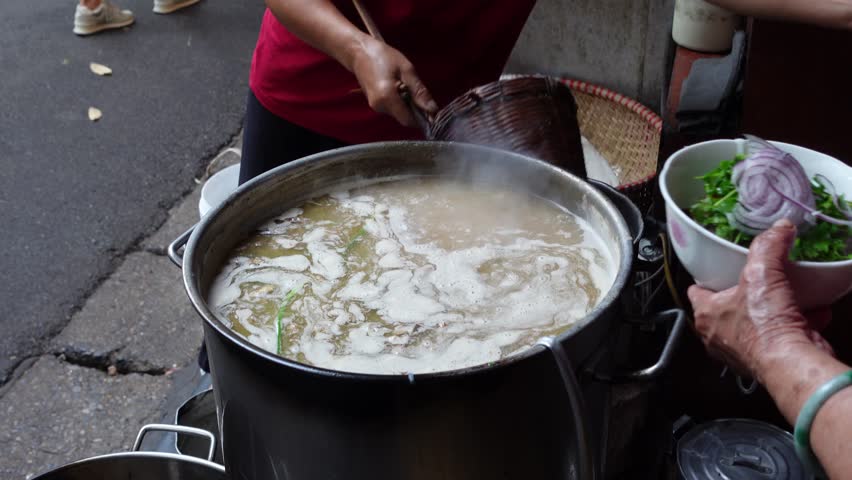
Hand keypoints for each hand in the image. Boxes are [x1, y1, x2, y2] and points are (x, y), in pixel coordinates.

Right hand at [350, 37, 437, 126]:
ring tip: (403, 83)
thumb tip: (433, 109)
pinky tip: (396, 85)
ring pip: (398, 112)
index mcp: (387, 98)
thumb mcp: (407, 70)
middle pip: (404, 117)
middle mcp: (380, 107)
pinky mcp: (374, 104)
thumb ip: (419, 92)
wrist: (359, 52)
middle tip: (414, 88)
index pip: (408, 120)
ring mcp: (375, 106)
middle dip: (414, 108)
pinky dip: (398, 100)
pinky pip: (392, 107)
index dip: (421, 118)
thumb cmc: (384, 56)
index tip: (430, 108)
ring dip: (406, 103)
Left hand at [687, 220, 833, 380]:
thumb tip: (778, 229)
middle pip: (727, 308)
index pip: (697, 292)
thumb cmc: (764, 327)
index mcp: (707, 315)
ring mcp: (744, 350)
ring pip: (756, 323)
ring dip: (774, 309)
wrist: (792, 361)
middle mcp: (720, 336)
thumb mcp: (761, 272)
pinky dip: (799, 323)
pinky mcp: (769, 359)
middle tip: (758, 280)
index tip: (716, 270)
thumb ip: (768, 246)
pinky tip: (814, 311)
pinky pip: (782, 336)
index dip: (706, 279)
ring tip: (788, 293)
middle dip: (744, 294)